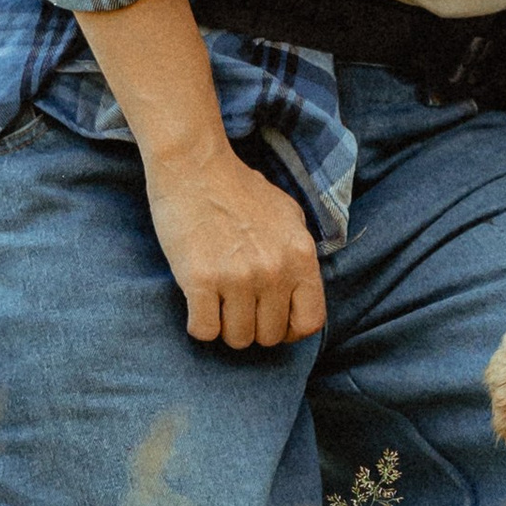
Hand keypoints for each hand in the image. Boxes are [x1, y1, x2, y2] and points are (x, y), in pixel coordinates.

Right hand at [144, 141, 323, 349]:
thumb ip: (299, 255)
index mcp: (300, 255)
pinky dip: (200, 324)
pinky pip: (204, 330)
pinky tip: (198, 303)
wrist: (195, 168)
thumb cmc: (240, 190)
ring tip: (219, 303)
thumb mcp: (289, 215)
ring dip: (226, 328)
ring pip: (237, 338)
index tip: (272, 320)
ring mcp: (237, 277)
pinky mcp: (200, 280)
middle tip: (239, 308)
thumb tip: (299, 294)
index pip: (310, 322)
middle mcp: (274, 270)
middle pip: (271, 336)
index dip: (291, 330)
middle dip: (255, 328)